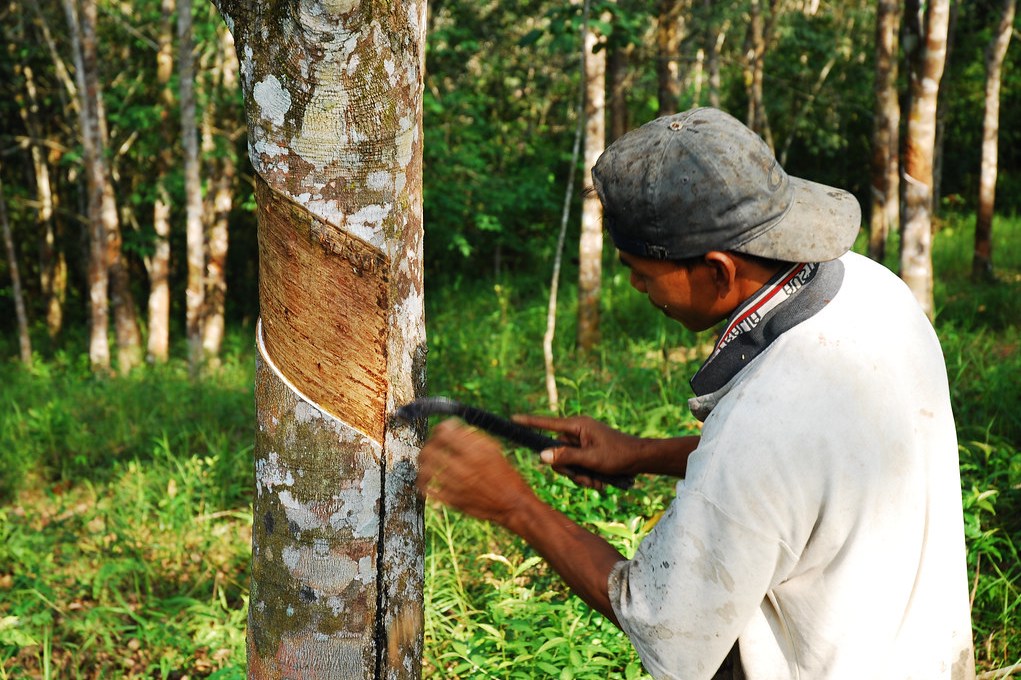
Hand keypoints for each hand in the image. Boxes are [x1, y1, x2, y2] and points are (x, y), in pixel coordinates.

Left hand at [416, 418, 536, 525]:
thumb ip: (472, 437)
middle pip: (430, 451)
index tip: (440, 431)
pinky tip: (426, 481)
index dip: (439, 429)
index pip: (444, 434)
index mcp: (474, 452)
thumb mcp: (493, 450)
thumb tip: (453, 427)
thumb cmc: (505, 474)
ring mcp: (456, 485)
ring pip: (426, 470)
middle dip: (427, 445)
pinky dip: (424, 484)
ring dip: (422, 464)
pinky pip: (429, 490)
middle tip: (429, 447)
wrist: (512, 503)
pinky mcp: (453, 501)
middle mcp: (463, 468)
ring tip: (424, 463)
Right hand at [511, 414, 642, 489]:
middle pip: (556, 453)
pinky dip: (586, 476)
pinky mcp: (586, 452)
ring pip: (567, 464)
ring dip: (580, 476)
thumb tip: (542, 456)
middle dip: (570, 470)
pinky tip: (600, 481)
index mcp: (577, 426)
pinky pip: (576, 467)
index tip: (513, 419)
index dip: (529, 423)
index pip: (547, 423)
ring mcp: (582, 443)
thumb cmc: (619, 455)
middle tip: (586, 476)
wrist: (640, 459)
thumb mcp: (591, 459)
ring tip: (597, 480)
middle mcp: (577, 432)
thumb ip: (566, 457)